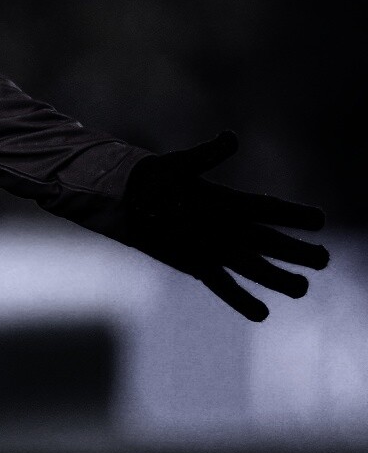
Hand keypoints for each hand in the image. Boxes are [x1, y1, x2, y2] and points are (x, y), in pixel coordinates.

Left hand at [123, 131, 328, 321]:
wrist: (129, 199)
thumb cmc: (155, 177)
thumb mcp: (180, 164)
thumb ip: (207, 155)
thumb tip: (232, 138)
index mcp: (232, 201)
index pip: (269, 209)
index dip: (294, 215)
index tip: (319, 220)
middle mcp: (231, 227)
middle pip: (271, 242)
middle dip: (297, 251)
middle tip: (322, 259)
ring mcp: (218, 249)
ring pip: (254, 267)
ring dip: (278, 278)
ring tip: (302, 287)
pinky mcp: (200, 266)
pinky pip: (224, 286)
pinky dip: (240, 300)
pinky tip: (263, 314)